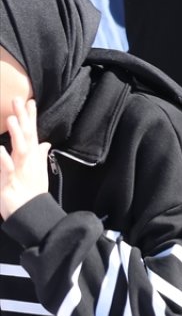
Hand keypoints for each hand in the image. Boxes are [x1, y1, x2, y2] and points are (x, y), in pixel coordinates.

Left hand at [1, 99, 50, 219]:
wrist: (32, 216)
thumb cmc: (32, 194)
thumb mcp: (37, 173)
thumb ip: (39, 156)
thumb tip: (44, 143)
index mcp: (32, 159)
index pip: (32, 133)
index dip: (31, 118)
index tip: (30, 100)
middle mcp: (28, 162)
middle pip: (27, 137)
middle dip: (24, 118)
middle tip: (19, 99)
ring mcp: (20, 171)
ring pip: (20, 150)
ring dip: (17, 135)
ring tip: (13, 119)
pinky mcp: (11, 184)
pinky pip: (7, 170)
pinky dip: (4, 160)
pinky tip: (0, 149)